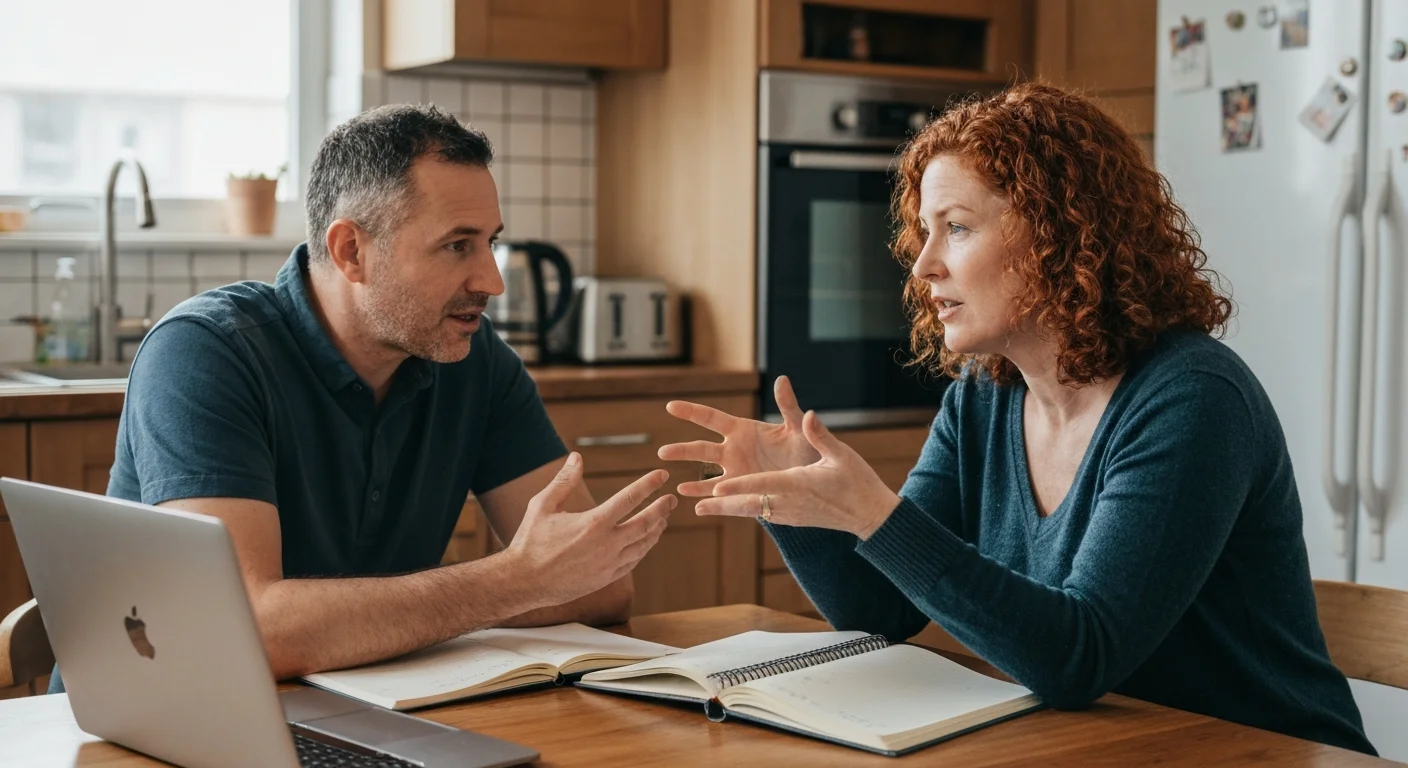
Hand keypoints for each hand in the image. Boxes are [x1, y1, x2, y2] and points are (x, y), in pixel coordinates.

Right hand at [507, 453, 673, 606]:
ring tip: (663, 518)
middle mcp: (607, 544)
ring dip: (656, 529)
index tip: (662, 475)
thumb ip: (564, 481)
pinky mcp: (606, 578)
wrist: (524, 582)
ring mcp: (609, 564)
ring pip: (644, 544)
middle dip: (662, 508)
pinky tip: (646, 540)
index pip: (631, 498)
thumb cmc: (530, 541)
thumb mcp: (543, 505)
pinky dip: (644, 548)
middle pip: (646, 523)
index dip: (649, 484)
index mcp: (594, 523)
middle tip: (672, 498)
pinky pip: (634, 561)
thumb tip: (576, 457)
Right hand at [658, 376, 821, 496]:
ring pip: (705, 472)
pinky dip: (703, 496)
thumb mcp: (796, 427)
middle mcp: (734, 449)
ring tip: (668, 479)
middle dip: (682, 451)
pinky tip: (687, 499)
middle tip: (662, 453)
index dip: (691, 412)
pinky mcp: (742, 489)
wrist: (813, 476)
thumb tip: (782, 379)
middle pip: (702, 448)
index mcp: (743, 429)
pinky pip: (718, 493)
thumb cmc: (805, 447)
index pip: (711, 418)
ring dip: (688, 475)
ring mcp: (735, 470)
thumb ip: (787, 405)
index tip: (671, 406)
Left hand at [696, 411, 899, 538]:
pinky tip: (728, 507)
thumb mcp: (840, 454)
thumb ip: (819, 434)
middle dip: (721, 505)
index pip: (763, 485)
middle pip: (749, 504)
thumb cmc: (857, 482)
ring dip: (726, 510)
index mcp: (798, 485)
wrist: (870, 515)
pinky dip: (742, 510)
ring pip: (751, 511)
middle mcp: (789, 502)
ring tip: (700, 508)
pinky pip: (762, 514)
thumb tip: (807, 413)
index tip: (718, 489)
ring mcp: (789, 514)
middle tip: (696, 507)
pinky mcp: (792, 519)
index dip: (739, 487)